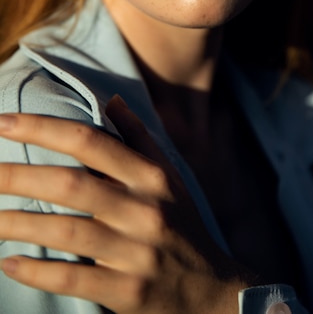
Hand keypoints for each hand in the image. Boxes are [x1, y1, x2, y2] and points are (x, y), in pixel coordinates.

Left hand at [0, 96, 249, 313]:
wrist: (212, 291)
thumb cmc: (181, 224)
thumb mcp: (168, 177)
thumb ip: (138, 137)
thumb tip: (112, 101)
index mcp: (151, 176)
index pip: (91, 141)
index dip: (44, 129)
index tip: (4, 123)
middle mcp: (144, 209)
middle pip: (71, 184)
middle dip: (19, 176)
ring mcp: (136, 252)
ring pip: (66, 231)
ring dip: (18, 224)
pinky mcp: (127, 291)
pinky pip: (73, 278)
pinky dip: (38, 270)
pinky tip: (9, 262)